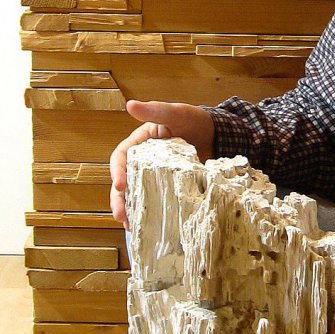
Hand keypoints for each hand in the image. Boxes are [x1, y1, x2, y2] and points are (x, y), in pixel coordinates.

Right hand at [109, 100, 214, 226]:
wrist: (217, 135)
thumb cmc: (193, 120)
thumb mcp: (175, 113)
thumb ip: (155, 111)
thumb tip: (130, 105)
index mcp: (139, 144)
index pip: (121, 158)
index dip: (117, 172)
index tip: (120, 185)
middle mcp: (143, 163)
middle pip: (124, 182)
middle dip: (119, 199)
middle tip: (121, 216)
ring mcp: (155, 177)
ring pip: (136, 195)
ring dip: (130, 211)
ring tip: (129, 227)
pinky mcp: (169, 188)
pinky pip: (155, 201)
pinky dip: (149, 214)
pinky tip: (147, 227)